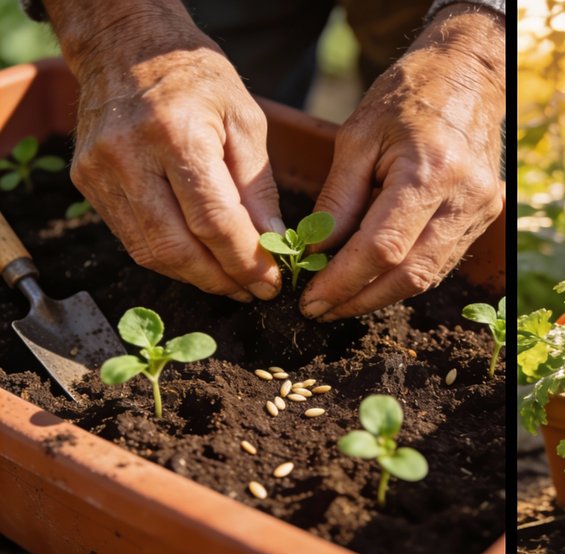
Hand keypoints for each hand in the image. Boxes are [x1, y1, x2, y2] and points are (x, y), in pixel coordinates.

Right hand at [44, 0, 282, 301]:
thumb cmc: (196, 79)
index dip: (245, 260)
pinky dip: (170, 258)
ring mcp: (99, 171)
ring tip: (233, 282)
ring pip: (149, 251)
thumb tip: (273, 243)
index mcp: (174, 134)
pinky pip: (132, 238)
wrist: (127, 47)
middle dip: (221, 279)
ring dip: (196, 276)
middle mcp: (128, 156)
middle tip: (254, 291)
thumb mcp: (246, 119)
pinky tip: (201, 261)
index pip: (213, 220)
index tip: (272, 282)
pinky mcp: (87, 182)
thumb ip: (258, 186)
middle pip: (176, 246)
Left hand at [300, 4, 504, 319]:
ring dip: (382, 294)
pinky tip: (375, 276)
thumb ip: (338, 200)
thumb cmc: (408, 95)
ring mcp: (481, 209)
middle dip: (360, 299)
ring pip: (429, 275)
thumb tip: (315, 254)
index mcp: (431, 172)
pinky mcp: (485, 215)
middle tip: (320, 310)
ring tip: (341, 298)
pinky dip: (406, 275)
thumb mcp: (357, 137)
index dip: (343, 282)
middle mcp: (464, 197)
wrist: (467, 74)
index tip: (311, 299)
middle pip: (410, 274)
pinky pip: (442, 260)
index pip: (382, 249)